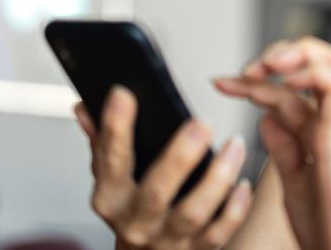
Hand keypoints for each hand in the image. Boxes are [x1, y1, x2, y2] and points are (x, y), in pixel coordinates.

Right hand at [73, 86, 252, 248]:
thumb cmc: (130, 211)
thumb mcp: (110, 179)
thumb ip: (103, 143)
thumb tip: (87, 107)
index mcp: (111, 198)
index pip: (110, 160)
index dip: (115, 127)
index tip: (123, 94)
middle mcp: (136, 222)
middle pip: (157, 190)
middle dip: (180, 156)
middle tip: (202, 123)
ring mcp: (166, 240)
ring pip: (194, 212)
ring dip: (218, 177)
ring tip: (235, 145)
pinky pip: (220, 232)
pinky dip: (235, 208)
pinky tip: (244, 184)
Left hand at [212, 37, 330, 249]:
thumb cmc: (329, 227)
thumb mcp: (294, 180)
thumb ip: (283, 147)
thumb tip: (266, 117)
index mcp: (322, 133)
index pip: (288, 91)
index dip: (252, 83)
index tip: (220, 83)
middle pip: (317, 63)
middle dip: (277, 55)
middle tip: (243, 71)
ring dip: (294, 53)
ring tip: (263, 66)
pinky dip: (307, 71)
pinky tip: (281, 81)